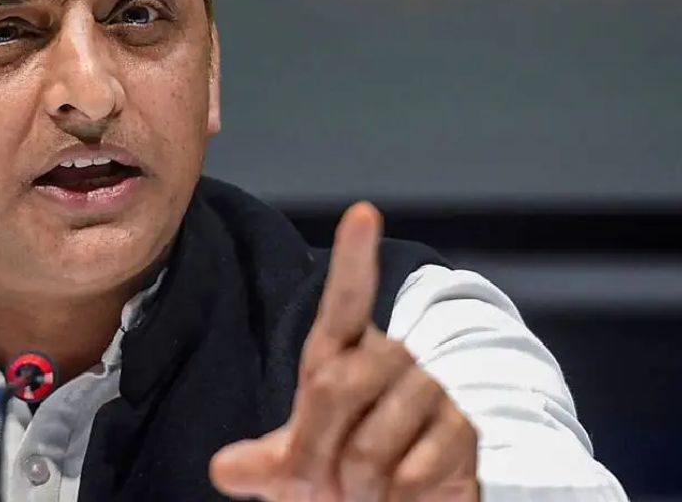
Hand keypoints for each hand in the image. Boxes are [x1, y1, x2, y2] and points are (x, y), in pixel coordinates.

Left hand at [209, 203, 478, 501]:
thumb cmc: (341, 479)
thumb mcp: (291, 472)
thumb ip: (258, 464)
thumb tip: (222, 469)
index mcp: (341, 355)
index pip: (347, 302)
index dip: (355, 258)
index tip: (362, 213)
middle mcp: (389, 360)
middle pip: (338, 385)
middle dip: (318, 446)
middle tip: (326, 480)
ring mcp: (430, 390)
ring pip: (372, 439)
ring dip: (358, 481)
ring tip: (367, 488)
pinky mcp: (463, 429)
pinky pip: (412, 470)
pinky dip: (395, 498)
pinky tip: (400, 497)